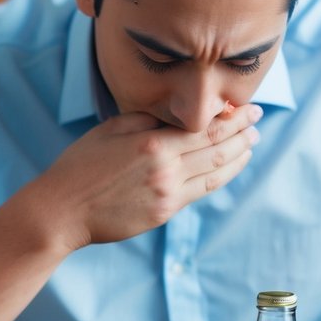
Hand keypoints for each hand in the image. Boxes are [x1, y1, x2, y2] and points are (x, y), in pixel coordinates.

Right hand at [32, 104, 261, 252]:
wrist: (62, 211)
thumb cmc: (80, 165)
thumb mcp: (111, 129)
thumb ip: (147, 119)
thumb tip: (180, 110)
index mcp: (152, 143)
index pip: (205, 127)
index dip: (233, 117)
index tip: (249, 107)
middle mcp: (165, 169)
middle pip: (217, 148)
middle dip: (243, 132)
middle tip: (258, 120)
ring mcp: (167, 194)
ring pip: (215, 173)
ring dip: (238, 156)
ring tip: (252, 143)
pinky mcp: (164, 213)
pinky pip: (201, 192)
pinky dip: (221, 177)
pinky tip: (230, 168)